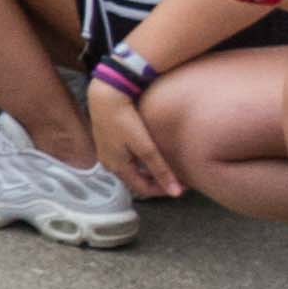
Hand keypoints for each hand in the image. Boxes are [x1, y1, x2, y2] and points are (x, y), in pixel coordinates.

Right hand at [91, 81, 181, 197]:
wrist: (105, 95)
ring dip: (148, 170)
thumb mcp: (145, 146)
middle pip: (136, 180)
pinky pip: (126, 158)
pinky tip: (150, 152)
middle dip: (156, 181)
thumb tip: (176, 193)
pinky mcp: (107, 141)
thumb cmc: (123, 119)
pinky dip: (140, 161)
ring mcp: (106, 152)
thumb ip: (160, 170)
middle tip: (176, 176)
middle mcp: (109, 163)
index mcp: (117, 168)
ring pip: (131, 169)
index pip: (143, 189)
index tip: (182, 185)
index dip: (163, 190)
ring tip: (166, 164)